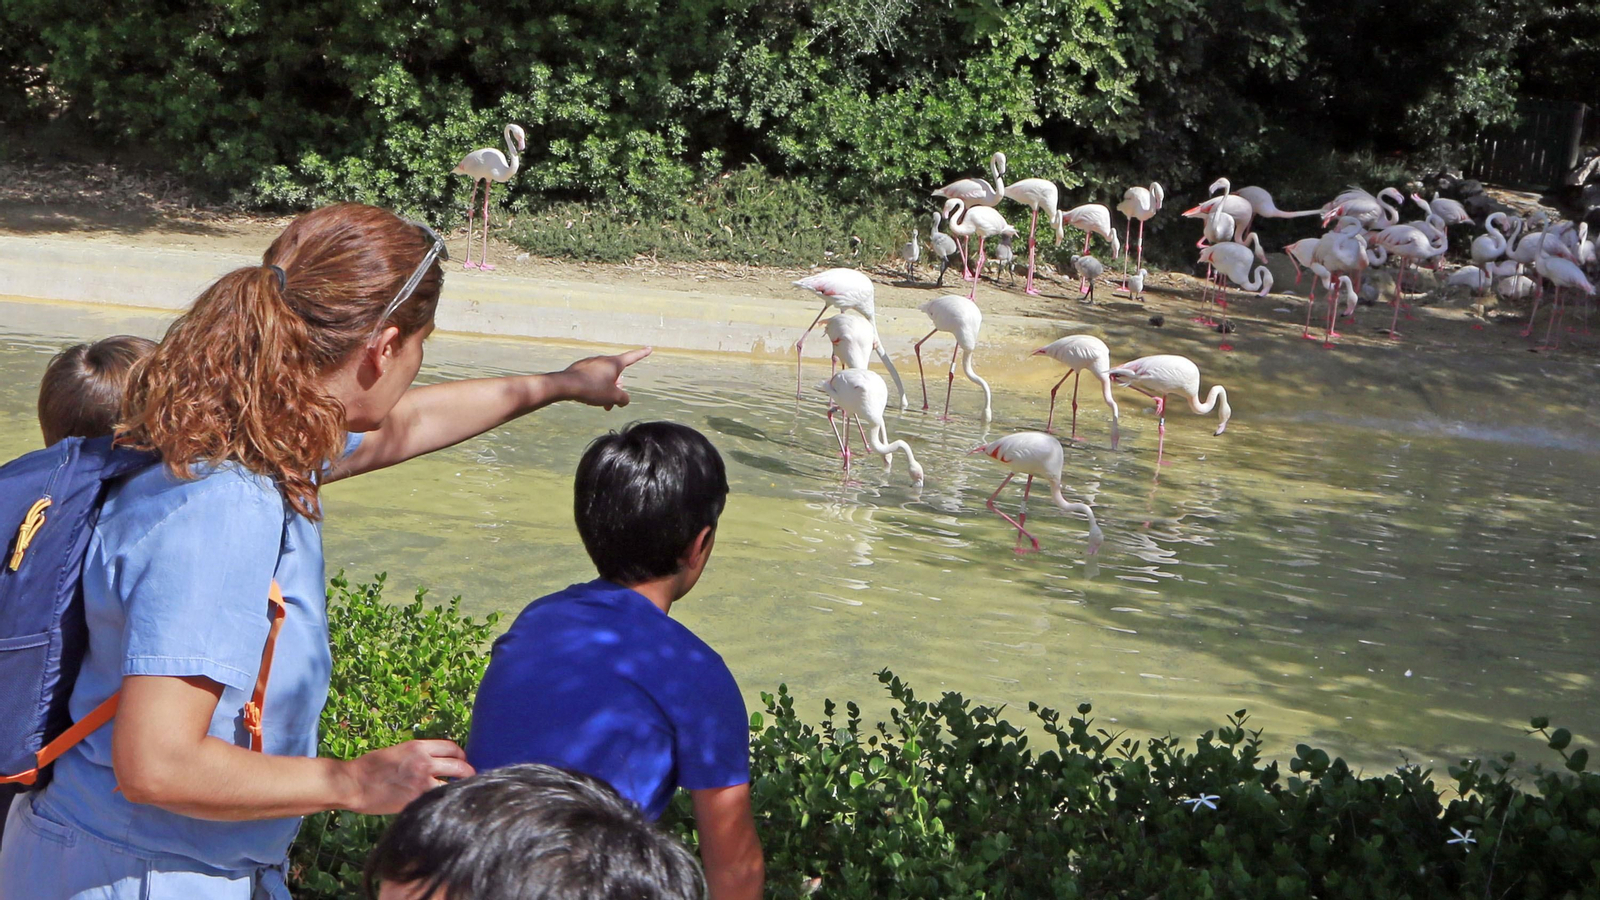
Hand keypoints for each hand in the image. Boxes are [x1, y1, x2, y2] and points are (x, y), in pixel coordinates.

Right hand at [343, 739, 474, 814]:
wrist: (354, 783)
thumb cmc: (371, 767)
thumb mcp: (398, 752)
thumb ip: (418, 756)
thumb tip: (434, 763)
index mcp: (419, 747)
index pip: (452, 748)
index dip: (461, 756)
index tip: (462, 762)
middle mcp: (424, 762)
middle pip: (460, 766)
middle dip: (467, 773)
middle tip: (469, 780)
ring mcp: (422, 782)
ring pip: (453, 784)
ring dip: (457, 790)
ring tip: (459, 795)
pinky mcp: (416, 799)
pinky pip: (437, 799)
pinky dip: (441, 802)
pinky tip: (442, 806)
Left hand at [559, 347, 652, 409]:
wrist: (566, 385)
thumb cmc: (592, 389)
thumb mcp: (613, 397)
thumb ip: (623, 398)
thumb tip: (623, 399)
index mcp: (614, 363)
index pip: (632, 357)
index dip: (642, 354)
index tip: (649, 348)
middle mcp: (603, 360)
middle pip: (616, 374)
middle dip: (616, 388)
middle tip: (610, 403)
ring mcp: (590, 363)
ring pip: (603, 377)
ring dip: (604, 389)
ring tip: (598, 402)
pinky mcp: (579, 368)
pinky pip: (592, 377)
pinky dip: (594, 386)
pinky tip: (587, 395)